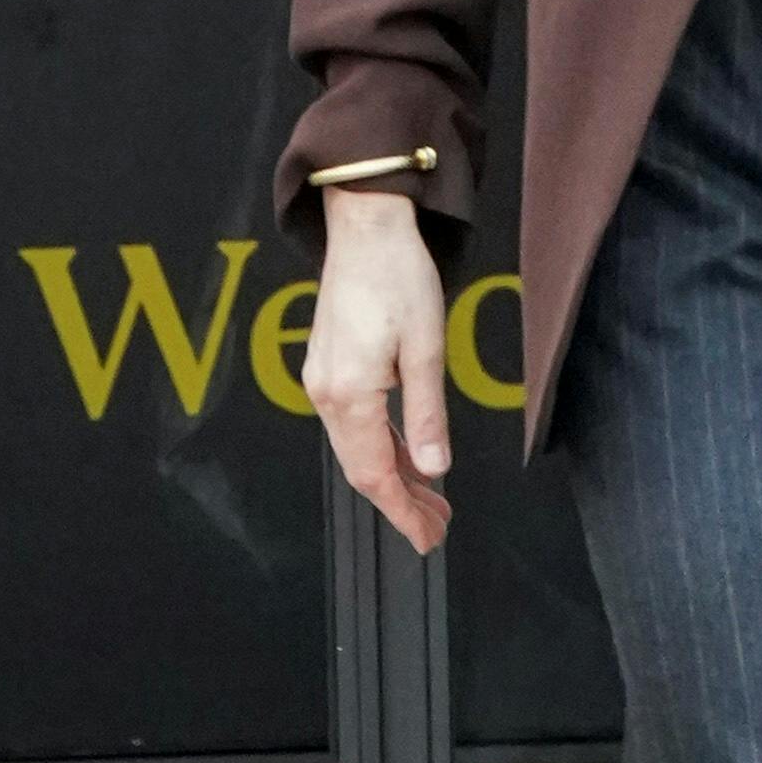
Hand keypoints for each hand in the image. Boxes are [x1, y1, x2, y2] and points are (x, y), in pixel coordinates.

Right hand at [299, 192, 452, 555]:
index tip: (429, 537)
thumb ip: (427, 414)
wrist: (366, 225)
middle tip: (438, 527)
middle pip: (362, 468)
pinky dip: (382, 448)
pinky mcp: (329, 366)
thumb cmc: (399, 276)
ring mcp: (322, 380)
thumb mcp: (427, 349)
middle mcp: (326, 394)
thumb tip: (435, 469)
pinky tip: (409, 455)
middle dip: (400, 502)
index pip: (376, 474)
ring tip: (432, 499)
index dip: (403, 511)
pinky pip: (353, 425)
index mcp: (350, 395)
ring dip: (393, 477)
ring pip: (357, 449)